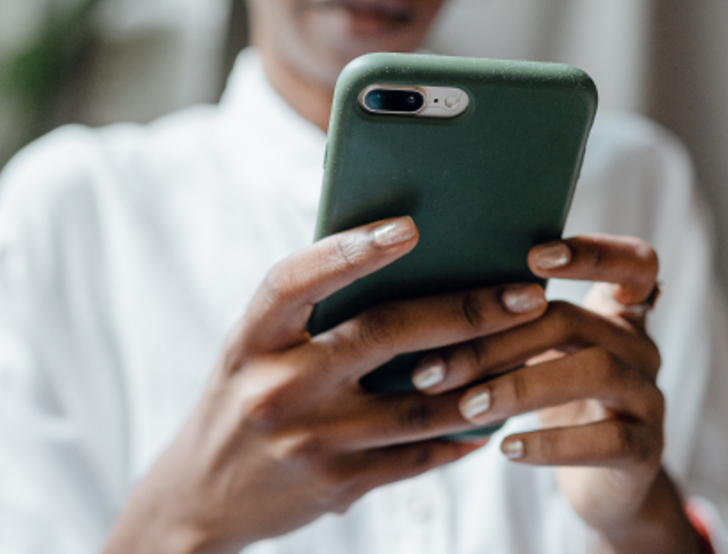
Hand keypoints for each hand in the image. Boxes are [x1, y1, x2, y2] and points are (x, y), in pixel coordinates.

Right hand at [102, 216, 548, 553]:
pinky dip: (461, 431)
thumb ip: (310, 312)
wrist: (198, 500)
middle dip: (464, 310)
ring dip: (483, 374)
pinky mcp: (337, 486)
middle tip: (523, 292)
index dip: (350, 250)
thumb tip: (400, 262)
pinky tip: (494, 411)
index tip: (410, 227)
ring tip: (529, 346)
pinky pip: (417, 455)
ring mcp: (310, 441)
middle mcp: (278, 387)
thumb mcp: (253, 347)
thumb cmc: (240, 396)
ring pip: (418, 402)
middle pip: (383, 335)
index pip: (297, 281)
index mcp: (252, 339)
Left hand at [411, 233, 703, 552]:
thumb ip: (511, 319)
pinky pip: (607, 440)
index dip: (592, 252)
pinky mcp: (647, 451)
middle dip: (498, 339)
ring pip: (595, 371)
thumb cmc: (556, 400)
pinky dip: (551, 443)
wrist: (603, 484)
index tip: (533, 255)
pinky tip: (506, 447)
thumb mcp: (540, 353)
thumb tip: (428, 296)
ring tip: (468, 406)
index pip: (633, 261)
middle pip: (573, 319)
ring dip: (520, 387)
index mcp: (616, 311)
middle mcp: (640, 346)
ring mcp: (650, 397)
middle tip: (436, 367)